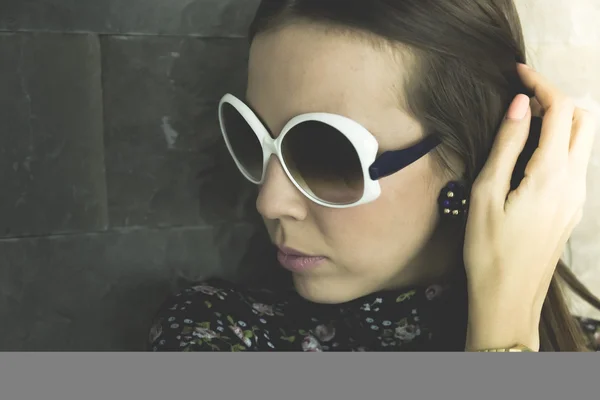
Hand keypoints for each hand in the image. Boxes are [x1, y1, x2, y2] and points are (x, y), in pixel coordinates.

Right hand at [463, 63, 596, 350]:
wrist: (509, 296)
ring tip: (524, 120)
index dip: (540, 84)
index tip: (517, 72)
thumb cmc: (488, 250)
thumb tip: (519, 105)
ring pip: (584, 140)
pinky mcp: (573, 208)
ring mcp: (578, 196)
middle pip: (584, 120)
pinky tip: (531, 151)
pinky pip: (577, 161)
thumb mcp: (486, 194)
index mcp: (550, 175)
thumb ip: (506, 146)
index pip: (560, 111)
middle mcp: (574, 182)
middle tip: (522, 95)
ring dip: (561, 120)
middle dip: (557, 98)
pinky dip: (561, 142)